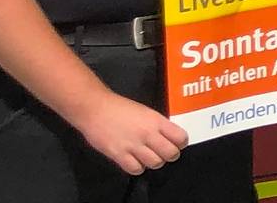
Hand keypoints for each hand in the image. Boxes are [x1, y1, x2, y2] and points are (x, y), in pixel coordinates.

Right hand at [67, 91, 187, 175]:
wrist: (95, 109)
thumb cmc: (120, 108)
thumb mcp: (146, 112)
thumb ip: (158, 125)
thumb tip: (169, 136)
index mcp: (156, 121)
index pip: (180, 137)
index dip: (181, 143)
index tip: (177, 143)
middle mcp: (147, 134)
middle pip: (171, 154)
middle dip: (170, 155)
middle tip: (164, 152)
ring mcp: (133, 145)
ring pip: (155, 163)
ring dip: (154, 162)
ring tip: (148, 156)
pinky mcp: (118, 154)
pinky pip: (135, 169)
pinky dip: (137, 167)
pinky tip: (134, 160)